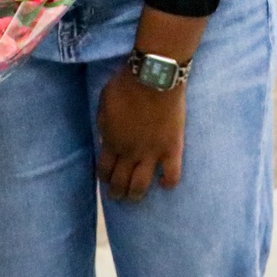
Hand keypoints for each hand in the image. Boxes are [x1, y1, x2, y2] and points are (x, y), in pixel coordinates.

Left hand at [96, 65, 185, 201]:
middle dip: (117, 191)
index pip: (104, 168)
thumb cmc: (125, 85)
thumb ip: (104, 124)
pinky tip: (165, 186)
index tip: (104, 181)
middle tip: (117, 196)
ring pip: (142, 184)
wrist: (153, 78)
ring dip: (136, 194)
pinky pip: (172, 174)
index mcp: (111, 140)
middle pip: (121, 180)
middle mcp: (130, 152)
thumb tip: (105, 139)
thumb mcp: (104, 103)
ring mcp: (152, 153)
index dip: (103, 177)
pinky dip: (169, 183)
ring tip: (134, 198)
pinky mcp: (172, 149)